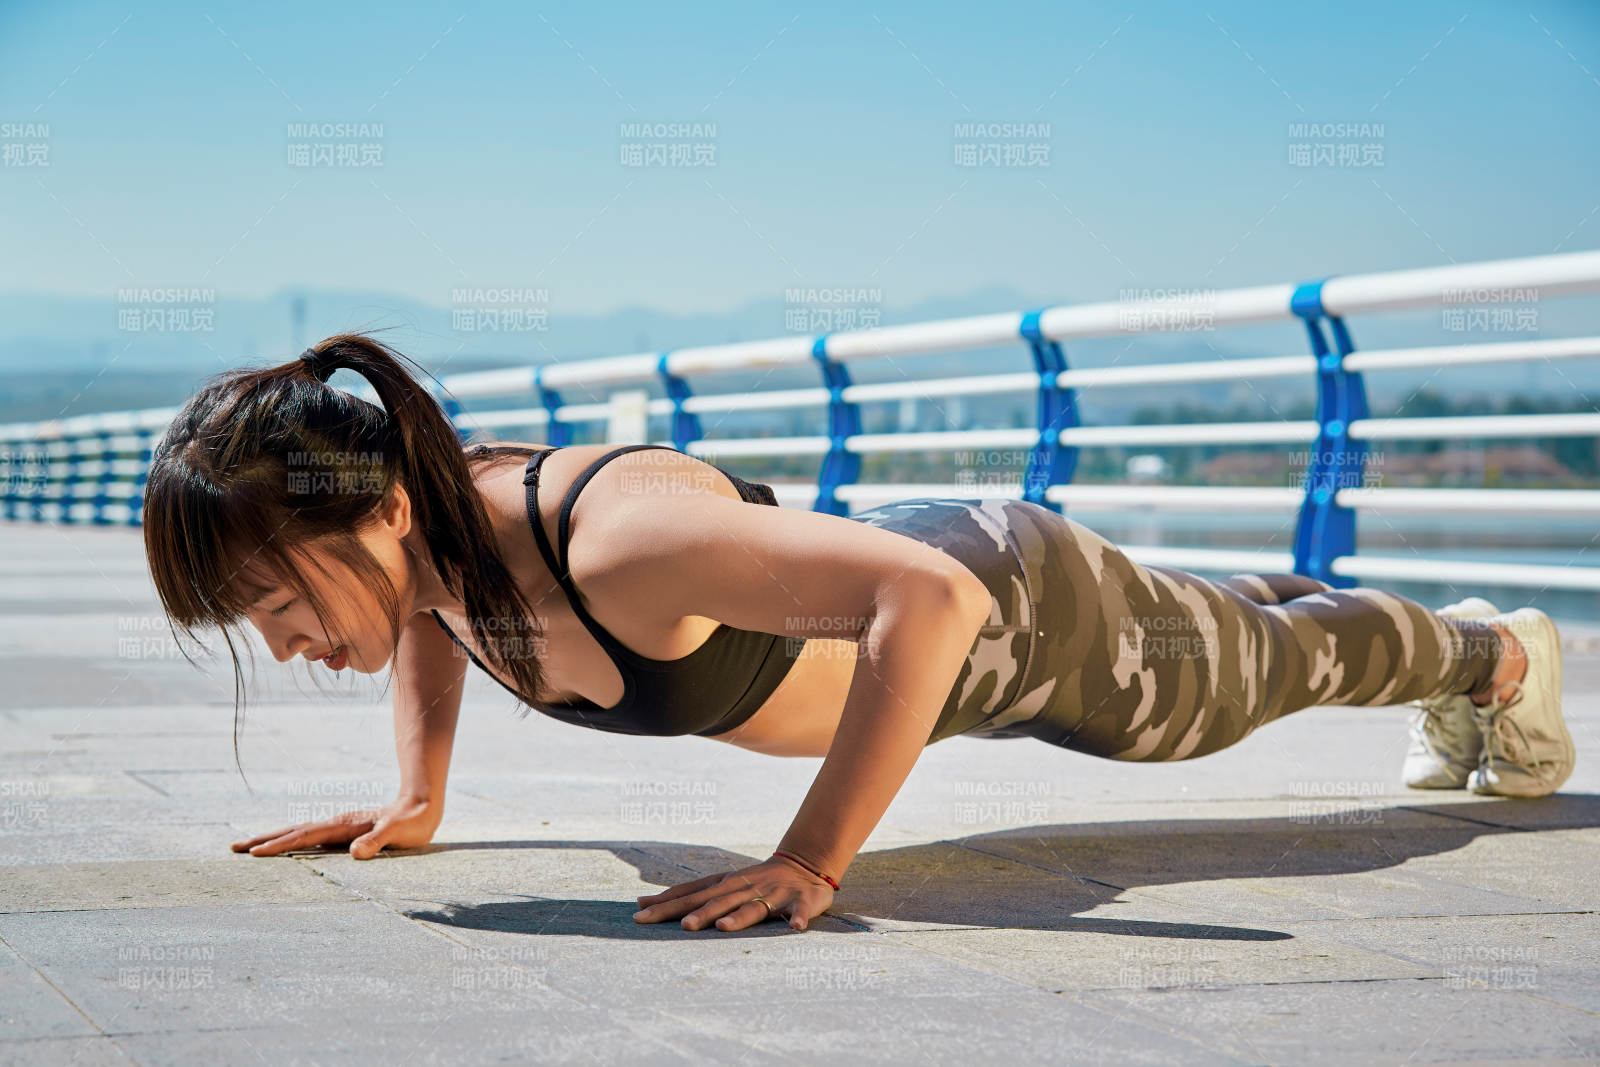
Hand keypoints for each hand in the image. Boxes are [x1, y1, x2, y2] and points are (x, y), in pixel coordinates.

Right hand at [229, 795, 440, 859]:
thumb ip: (378, 840)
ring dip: (272, 840)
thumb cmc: (412, 822)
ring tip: (246, 848)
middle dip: (263, 840)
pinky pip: (308, 839)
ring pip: (297, 833)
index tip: (255, 853)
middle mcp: (335, 824)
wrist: (422, 807)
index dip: (280, 846)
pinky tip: (282, 850)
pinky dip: (289, 843)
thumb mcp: (399, 833)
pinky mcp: (341, 833)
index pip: (304, 837)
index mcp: (343, 825)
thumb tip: (354, 853)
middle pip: (292, 832)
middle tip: (233, 848)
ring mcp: (336, 828)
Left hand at [633, 854, 834, 931]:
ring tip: (724, 927)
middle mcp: (744, 888)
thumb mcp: (718, 884)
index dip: (667, 904)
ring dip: (739, 917)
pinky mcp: (799, 901)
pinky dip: (798, 917)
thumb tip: (639, 903)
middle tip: (683, 926)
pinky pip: (800, 910)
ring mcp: (772, 895)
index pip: (690, 894)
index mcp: (724, 885)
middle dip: (700, 914)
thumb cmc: (752, 881)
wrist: (802, 865)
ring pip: (753, 908)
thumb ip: (685, 895)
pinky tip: (796, 926)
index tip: (640, 914)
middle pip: (718, 902)